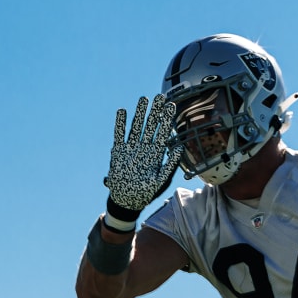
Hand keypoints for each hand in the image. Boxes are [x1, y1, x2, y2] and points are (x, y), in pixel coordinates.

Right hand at [103, 95, 183, 224]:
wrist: (127, 200)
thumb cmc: (146, 193)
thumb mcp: (161, 180)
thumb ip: (170, 165)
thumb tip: (179, 148)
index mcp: (155, 154)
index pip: (163, 133)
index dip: (166, 119)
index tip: (171, 106)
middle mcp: (144, 148)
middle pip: (150, 126)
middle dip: (155, 111)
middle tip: (160, 96)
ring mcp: (131, 148)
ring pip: (136, 126)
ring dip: (139, 113)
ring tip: (143, 99)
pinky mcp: (118, 151)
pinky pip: (119, 134)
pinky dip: (120, 124)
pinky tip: (122, 111)